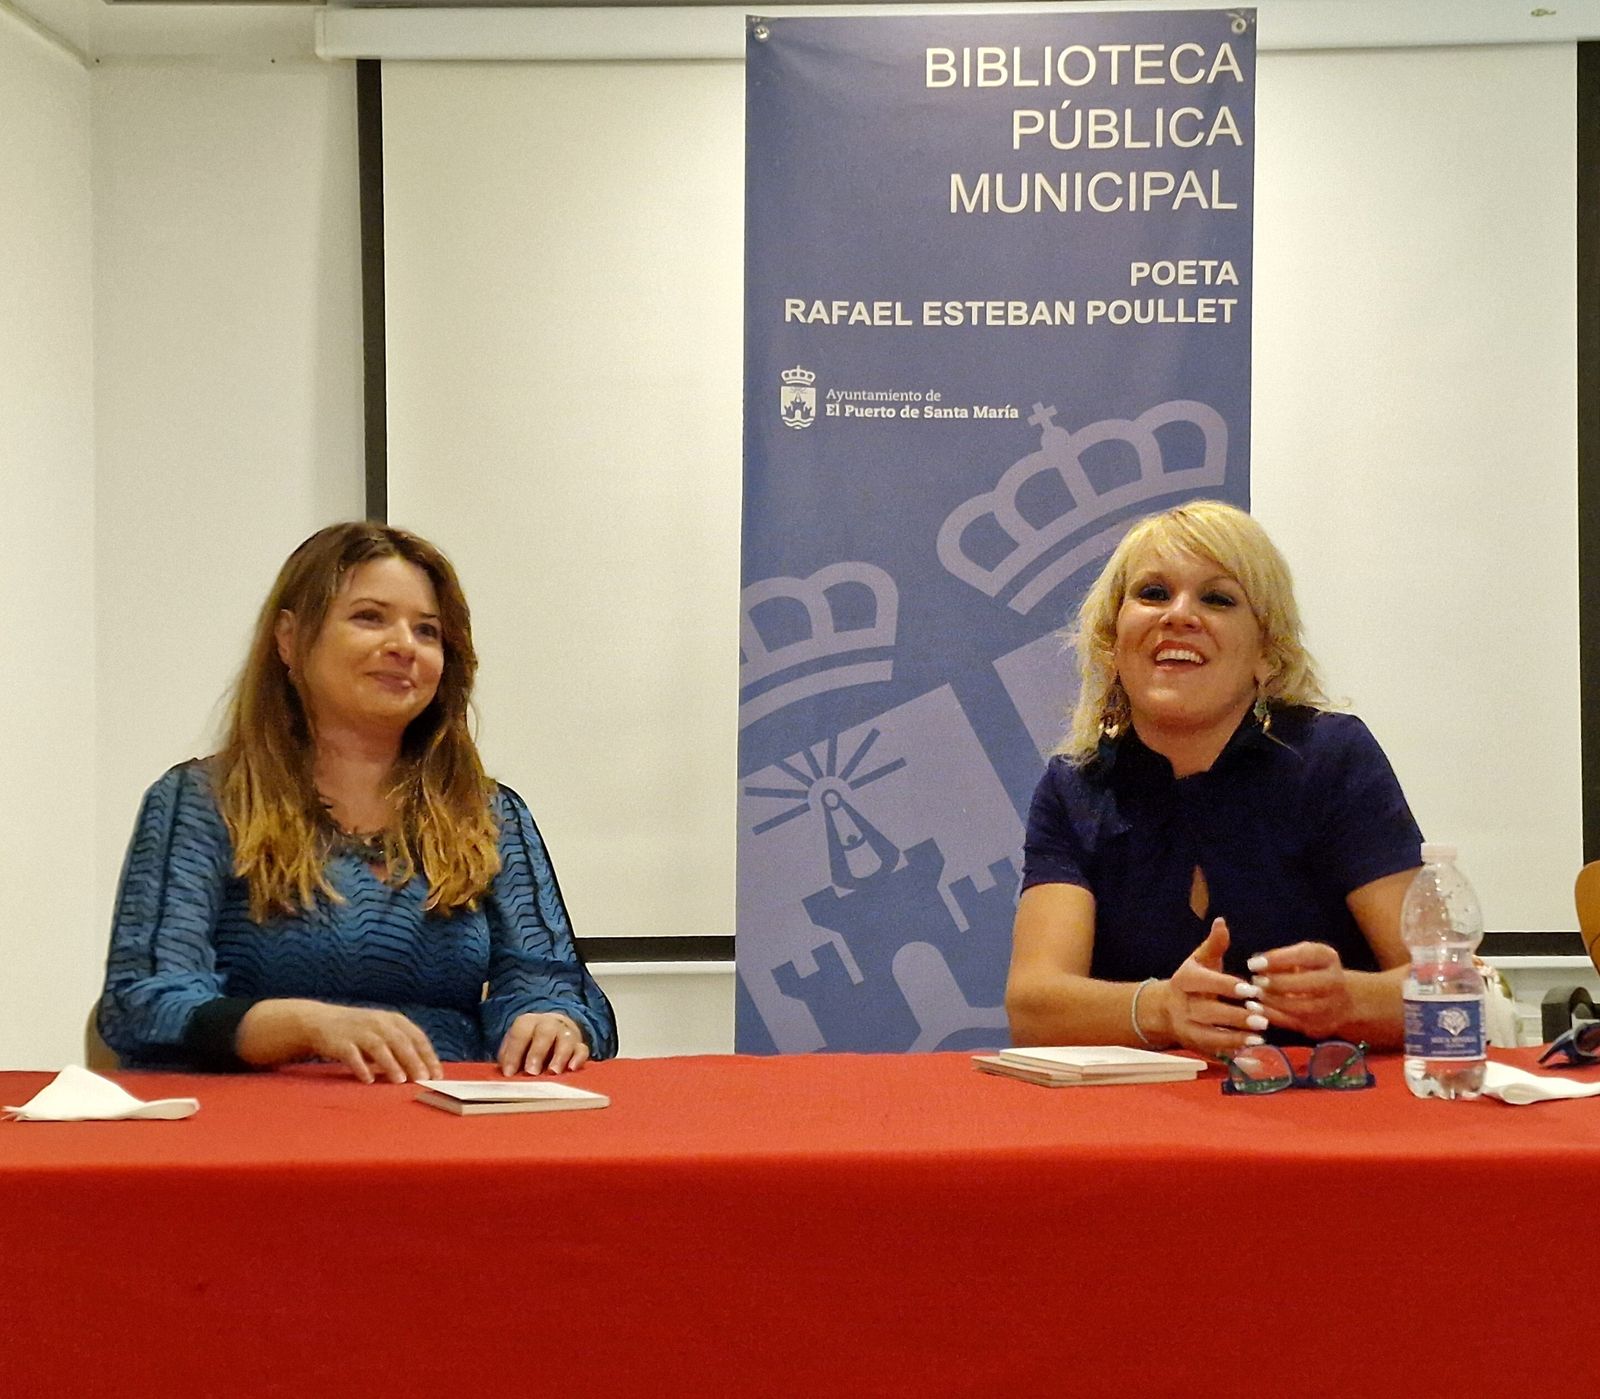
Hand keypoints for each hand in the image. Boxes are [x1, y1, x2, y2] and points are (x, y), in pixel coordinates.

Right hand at [299, 1004, 441, 1083]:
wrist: (321, 1021)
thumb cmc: (359, 1032)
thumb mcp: (384, 1032)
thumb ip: (401, 1047)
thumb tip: (423, 1071)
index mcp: (394, 1020)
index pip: (417, 1037)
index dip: (428, 1056)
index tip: (437, 1074)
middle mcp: (379, 1023)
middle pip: (401, 1042)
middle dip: (414, 1061)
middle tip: (424, 1079)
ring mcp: (359, 1031)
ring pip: (379, 1047)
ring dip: (391, 1064)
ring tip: (400, 1080)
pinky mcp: (341, 1042)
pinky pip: (352, 1055)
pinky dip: (361, 1067)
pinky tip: (368, 1080)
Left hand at [498, 1012, 590, 1075]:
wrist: (553, 1029)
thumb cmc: (528, 1044)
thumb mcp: (515, 1046)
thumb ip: (508, 1057)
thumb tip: (506, 1073)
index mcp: (528, 1022)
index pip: (520, 1034)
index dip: (513, 1053)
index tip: (509, 1073)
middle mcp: (548, 1024)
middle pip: (544, 1033)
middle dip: (537, 1053)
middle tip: (531, 1071)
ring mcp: (566, 1033)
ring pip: (565, 1040)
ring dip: (559, 1056)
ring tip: (553, 1072)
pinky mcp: (579, 1045)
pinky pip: (582, 1049)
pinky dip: (578, 1058)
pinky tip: (571, 1068)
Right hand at [1157, 918, 1270, 1057]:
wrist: (1165, 1010)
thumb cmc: (1193, 981)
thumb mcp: (1200, 960)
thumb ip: (1214, 944)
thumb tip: (1222, 922)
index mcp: (1183, 980)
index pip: (1202, 982)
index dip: (1224, 986)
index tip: (1249, 990)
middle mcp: (1181, 1005)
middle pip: (1207, 1012)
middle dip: (1235, 1016)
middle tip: (1262, 1018)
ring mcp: (1186, 1028)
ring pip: (1209, 1036)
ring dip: (1234, 1037)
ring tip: (1260, 1036)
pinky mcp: (1195, 1046)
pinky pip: (1213, 1052)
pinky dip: (1232, 1053)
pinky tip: (1252, 1051)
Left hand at [1249, 942, 1354, 1040]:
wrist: (1340, 998)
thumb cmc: (1309, 970)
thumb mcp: (1299, 957)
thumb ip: (1280, 958)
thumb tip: (1256, 963)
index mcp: (1328, 957)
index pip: (1305, 955)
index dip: (1277, 960)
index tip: (1253, 963)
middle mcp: (1335, 981)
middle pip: (1308, 984)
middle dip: (1278, 983)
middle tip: (1256, 981)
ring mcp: (1331, 1007)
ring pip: (1301, 1008)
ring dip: (1274, 1001)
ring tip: (1256, 993)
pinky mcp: (1321, 1026)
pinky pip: (1295, 1023)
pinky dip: (1273, 1016)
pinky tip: (1257, 1008)